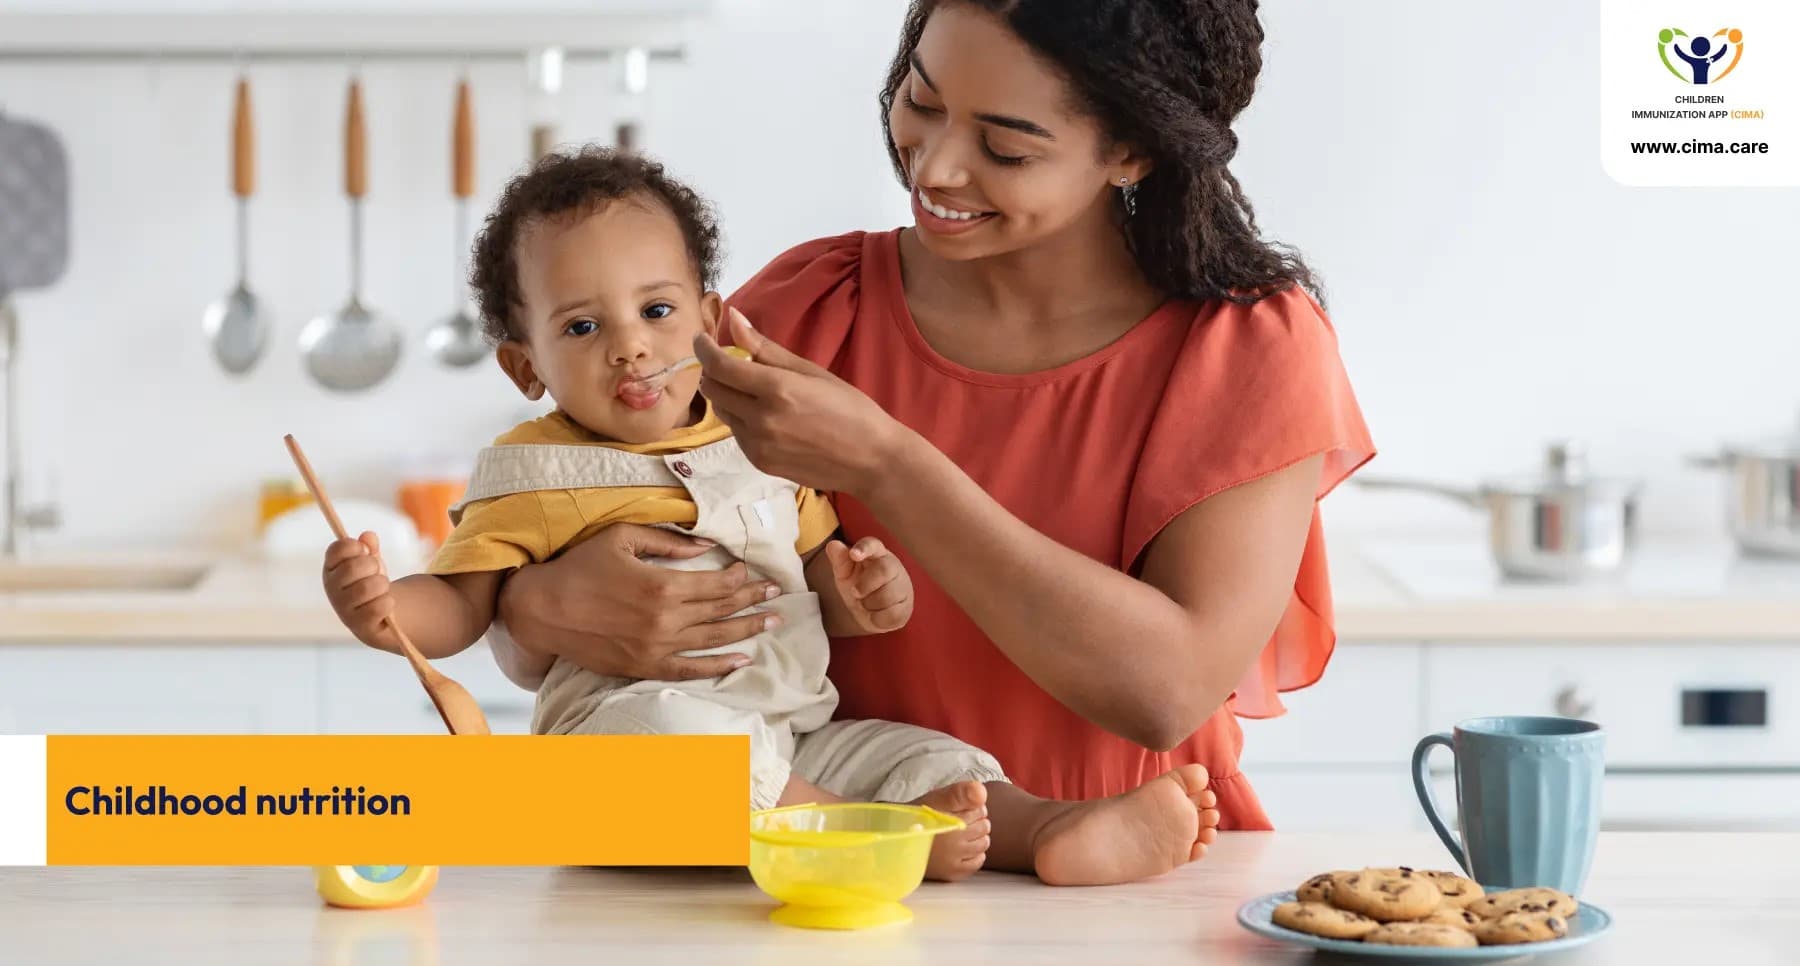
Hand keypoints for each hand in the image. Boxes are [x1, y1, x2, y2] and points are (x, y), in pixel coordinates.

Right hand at [323, 531, 396, 650]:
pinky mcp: (359, 626)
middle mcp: (332, 589)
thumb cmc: (372, 582)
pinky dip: (388, 602)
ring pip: (367, 587)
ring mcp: (343, 609)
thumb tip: (368, 536)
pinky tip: (386, 604)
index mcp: (331, 568)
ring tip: (382, 589)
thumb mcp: (372, 561)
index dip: (356, 546)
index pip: (337, 549)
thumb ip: (370, 547)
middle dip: (373, 566)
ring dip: (382, 585)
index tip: (365, 551)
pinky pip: (379, 607)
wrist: (382, 615)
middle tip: (376, 572)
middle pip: (353, 567)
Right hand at [496, 522, 783, 680]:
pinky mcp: (643, 666)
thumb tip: (707, 546)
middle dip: (752, 600)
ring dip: (746, 630)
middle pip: (722, 610)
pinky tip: (741, 660)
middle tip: (777, 594)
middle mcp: (666, 619)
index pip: (716, 583)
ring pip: (714, 639)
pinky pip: (690, 669)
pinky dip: (718, 666)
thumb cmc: (579, 566)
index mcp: (663, 585)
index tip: (754, 571)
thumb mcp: (622, 538)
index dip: (739, 577)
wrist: (541, 609)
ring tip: (771, 622)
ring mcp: (656, 647)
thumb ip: (668, 542)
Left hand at [697, 307, 914, 497]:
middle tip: (732, 365)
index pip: (719, 365)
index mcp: (777, 389)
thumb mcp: (811, 372)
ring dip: (729, 397)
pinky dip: (742, 420)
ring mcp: (758, 445)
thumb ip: (766, 348)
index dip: (704, 348)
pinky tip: (769, 418)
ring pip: (722, 412)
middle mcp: (761, 419)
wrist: (871, 459)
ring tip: (757, 394)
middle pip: (712, 389)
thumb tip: (734, 318)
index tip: (702, 339)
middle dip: (714, 372)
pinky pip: (736, 434)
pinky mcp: (759, 463)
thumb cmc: (850, 409)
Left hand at [826, 536, 912, 632]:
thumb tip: (833, 545)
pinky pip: (892, 614)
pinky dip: (877, 618)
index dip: (864, 548)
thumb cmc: (858, 585)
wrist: (870, 611)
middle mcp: (893, 566)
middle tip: (855, 593)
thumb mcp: (845, 573)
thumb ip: (839, 560)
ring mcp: (903, 586)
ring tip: (866, 604)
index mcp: (876, 554)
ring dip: (869, 604)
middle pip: (884, 570)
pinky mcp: (906, 607)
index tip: (853, 554)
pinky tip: (875, 614)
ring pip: (888, 596)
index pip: (873, 545)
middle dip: (865, 585)